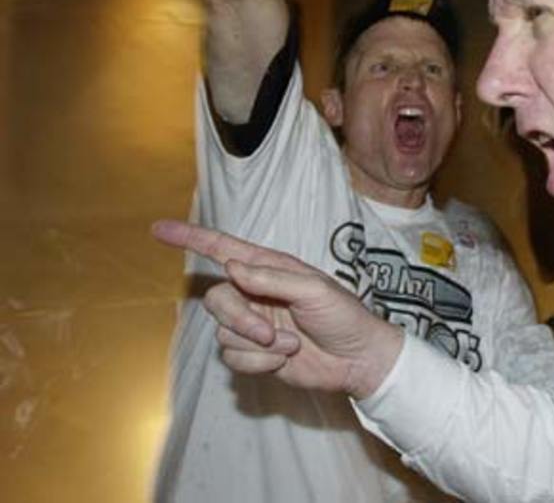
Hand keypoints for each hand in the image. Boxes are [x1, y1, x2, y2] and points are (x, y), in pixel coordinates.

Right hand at [153, 220, 403, 397]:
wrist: (356, 359)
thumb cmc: (343, 316)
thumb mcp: (314, 289)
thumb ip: (272, 277)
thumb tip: (231, 267)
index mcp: (270, 268)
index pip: (222, 249)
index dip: (191, 239)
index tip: (159, 229)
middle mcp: (256, 293)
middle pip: (217, 299)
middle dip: (239, 319)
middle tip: (269, 333)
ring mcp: (253, 323)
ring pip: (223, 333)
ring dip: (256, 345)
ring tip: (291, 345)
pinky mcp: (254, 352)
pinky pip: (233, 358)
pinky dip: (258, 362)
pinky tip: (285, 359)